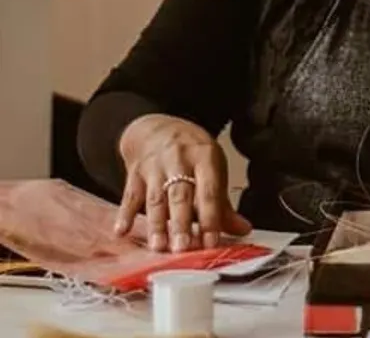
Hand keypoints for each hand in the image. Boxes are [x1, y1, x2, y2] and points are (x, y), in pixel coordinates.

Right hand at [116, 113, 251, 252]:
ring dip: (156, 224)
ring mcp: (155, 166)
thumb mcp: (212, 168)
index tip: (211, 242)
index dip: (210, 217)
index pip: (209, 190)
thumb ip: (222, 202)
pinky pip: (129, 195)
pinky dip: (125, 214)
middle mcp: (179, 159)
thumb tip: (243, 229)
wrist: (157, 128)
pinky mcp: (135, 173)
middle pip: (180, 195)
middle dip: (181, 223)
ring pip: (155, 198)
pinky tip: (121, 231)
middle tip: (182, 248)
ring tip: (159, 246)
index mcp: (204, 157)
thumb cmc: (190, 152)